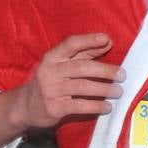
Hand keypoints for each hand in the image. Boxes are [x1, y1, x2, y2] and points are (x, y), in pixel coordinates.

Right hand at [7, 33, 124, 130]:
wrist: (25, 106)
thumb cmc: (51, 81)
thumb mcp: (62, 64)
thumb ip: (84, 53)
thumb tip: (107, 42)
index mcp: (52, 57)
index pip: (70, 44)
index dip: (89, 40)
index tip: (106, 39)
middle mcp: (50, 71)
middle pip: (82, 67)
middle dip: (105, 70)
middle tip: (122, 75)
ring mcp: (50, 90)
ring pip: (83, 86)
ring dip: (104, 89)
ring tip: (118, 92)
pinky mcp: (53, 107)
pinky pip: (79, 105)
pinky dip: (96, 106)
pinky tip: (107, 106)